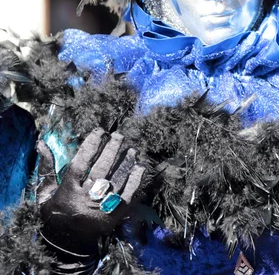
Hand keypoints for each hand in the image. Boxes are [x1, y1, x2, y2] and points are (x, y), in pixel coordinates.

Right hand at [37, 128, 144, 254]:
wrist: (65, 245)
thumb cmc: (54, 213)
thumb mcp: (44, 192)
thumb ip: (46, 167)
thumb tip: (41, 143)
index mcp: (68, 192)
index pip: (81, 163)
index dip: (91, 145)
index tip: (99, 131)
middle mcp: (85, 199)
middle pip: (101, 169)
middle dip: (111, 149)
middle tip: (119, 135)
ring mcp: (100, 209)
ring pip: (116, 180)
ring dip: (125, 163)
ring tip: (131, 150)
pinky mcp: (113, 217)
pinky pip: (127, 196)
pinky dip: (135, 181)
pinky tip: (139, 168)